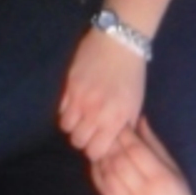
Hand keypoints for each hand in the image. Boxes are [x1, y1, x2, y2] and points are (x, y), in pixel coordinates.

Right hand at [59, 28, 146, 160]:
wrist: (119, 43)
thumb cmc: (132, 75)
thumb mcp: (135, 104)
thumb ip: (124, 126)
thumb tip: (113, 143)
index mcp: (114, 119)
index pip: (95, 151)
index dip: (95, 151)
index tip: (98, 144)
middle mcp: (94, 113)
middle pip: (77, 141)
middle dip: (83, 139)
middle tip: (89, 131)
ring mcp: (79, 100)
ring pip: (65, 127)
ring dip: (73, 125)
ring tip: (80, 118)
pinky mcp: (68, 86)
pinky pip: (60, 109)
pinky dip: (66, 111)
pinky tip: (75, 104)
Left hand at [90, 119, 195, 194]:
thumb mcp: (177, 172)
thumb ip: (157, 147)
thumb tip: (141, 121)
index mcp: (162, 179)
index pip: (137, 151)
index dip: (125, 135)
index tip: (120, 122)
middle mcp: (145, 192)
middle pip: (120, 161)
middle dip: (110, 143)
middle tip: (105, 128)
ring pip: (109, 174)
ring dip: (101, 156)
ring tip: (100, 142)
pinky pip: (104, 190)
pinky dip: (97, 173)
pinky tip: (96, 162)